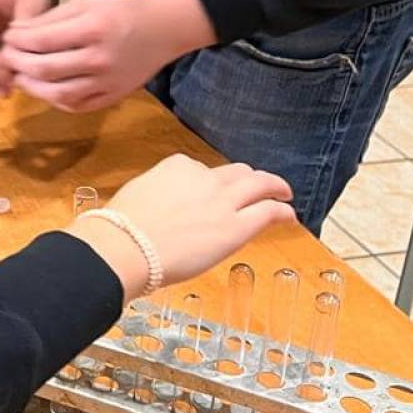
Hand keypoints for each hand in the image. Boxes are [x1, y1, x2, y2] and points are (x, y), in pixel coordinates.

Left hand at [0, 0, 214, 113]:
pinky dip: (54, 99)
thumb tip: (14, 31)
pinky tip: (43, 88)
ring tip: (19, 76)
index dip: (17, 40)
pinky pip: (76, 105)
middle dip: (17, 63)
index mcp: (92, 29)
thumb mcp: (84, 4)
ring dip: (32, 87)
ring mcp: (107, 82)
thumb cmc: (118, 12)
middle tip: (6, 57)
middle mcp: (99, 59)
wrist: (161, 31)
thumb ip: (49, 19)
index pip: (42, 40)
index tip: (6, 36)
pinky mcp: (112, 97)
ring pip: (58, 94)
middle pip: (46, 69)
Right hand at [68, 156, 294, 297]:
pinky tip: (290, 215)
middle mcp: (204, 177)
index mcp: (176, 166)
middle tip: (256, 187)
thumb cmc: (122, 226)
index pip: (199, 170)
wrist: (126, 245)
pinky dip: (283, 211)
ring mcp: (223, 201)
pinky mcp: (236, 227)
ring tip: (283, 193)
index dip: (208, 183)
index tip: (208, 194)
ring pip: (259, 184)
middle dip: (248, 178)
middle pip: (235, 172)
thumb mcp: (137, 194)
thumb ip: (157, 195)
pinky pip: (268, 212)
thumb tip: (158, 206)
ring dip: (274, 186)